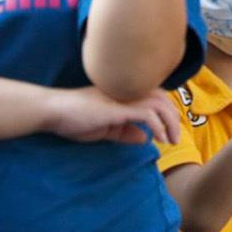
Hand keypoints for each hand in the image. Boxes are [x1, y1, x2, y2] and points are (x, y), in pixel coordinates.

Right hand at [43, 85, 180, 144]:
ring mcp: (123, 97)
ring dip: (170, 122)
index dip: (166, 110)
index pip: (154, 95)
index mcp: (124, 94)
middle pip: (162, 97)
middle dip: (173, 117)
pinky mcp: (118, 108)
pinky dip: (158, 125)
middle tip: (176, 137)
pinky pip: (147, 113)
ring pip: (159, 103)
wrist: (55, 111)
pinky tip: (158, 138)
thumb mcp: (106, 129)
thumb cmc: (76, 119)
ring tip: (172, 140)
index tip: (170, 130)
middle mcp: (127, 91)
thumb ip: (125, 132)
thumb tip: (145, 138)